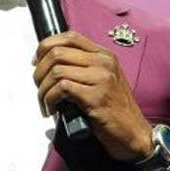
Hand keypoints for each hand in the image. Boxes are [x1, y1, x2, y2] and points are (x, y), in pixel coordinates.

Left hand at [33, 31, 153, 162]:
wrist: (133, 134)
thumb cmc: (114, 111)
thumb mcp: (101, 82)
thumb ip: (82, 69)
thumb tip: (48, 66)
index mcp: (104, 55)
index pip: (69, 36)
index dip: (46, 46)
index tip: (36, 63)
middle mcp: (104, 62)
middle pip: (57, 52)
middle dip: (39, 71)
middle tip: (38, 88)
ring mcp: (101, 78)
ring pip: (56, 71)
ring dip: (42, 89)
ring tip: (44, 103)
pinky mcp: (96, 97)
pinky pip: (62, 88)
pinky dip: (50, 99)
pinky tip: (51, 110)